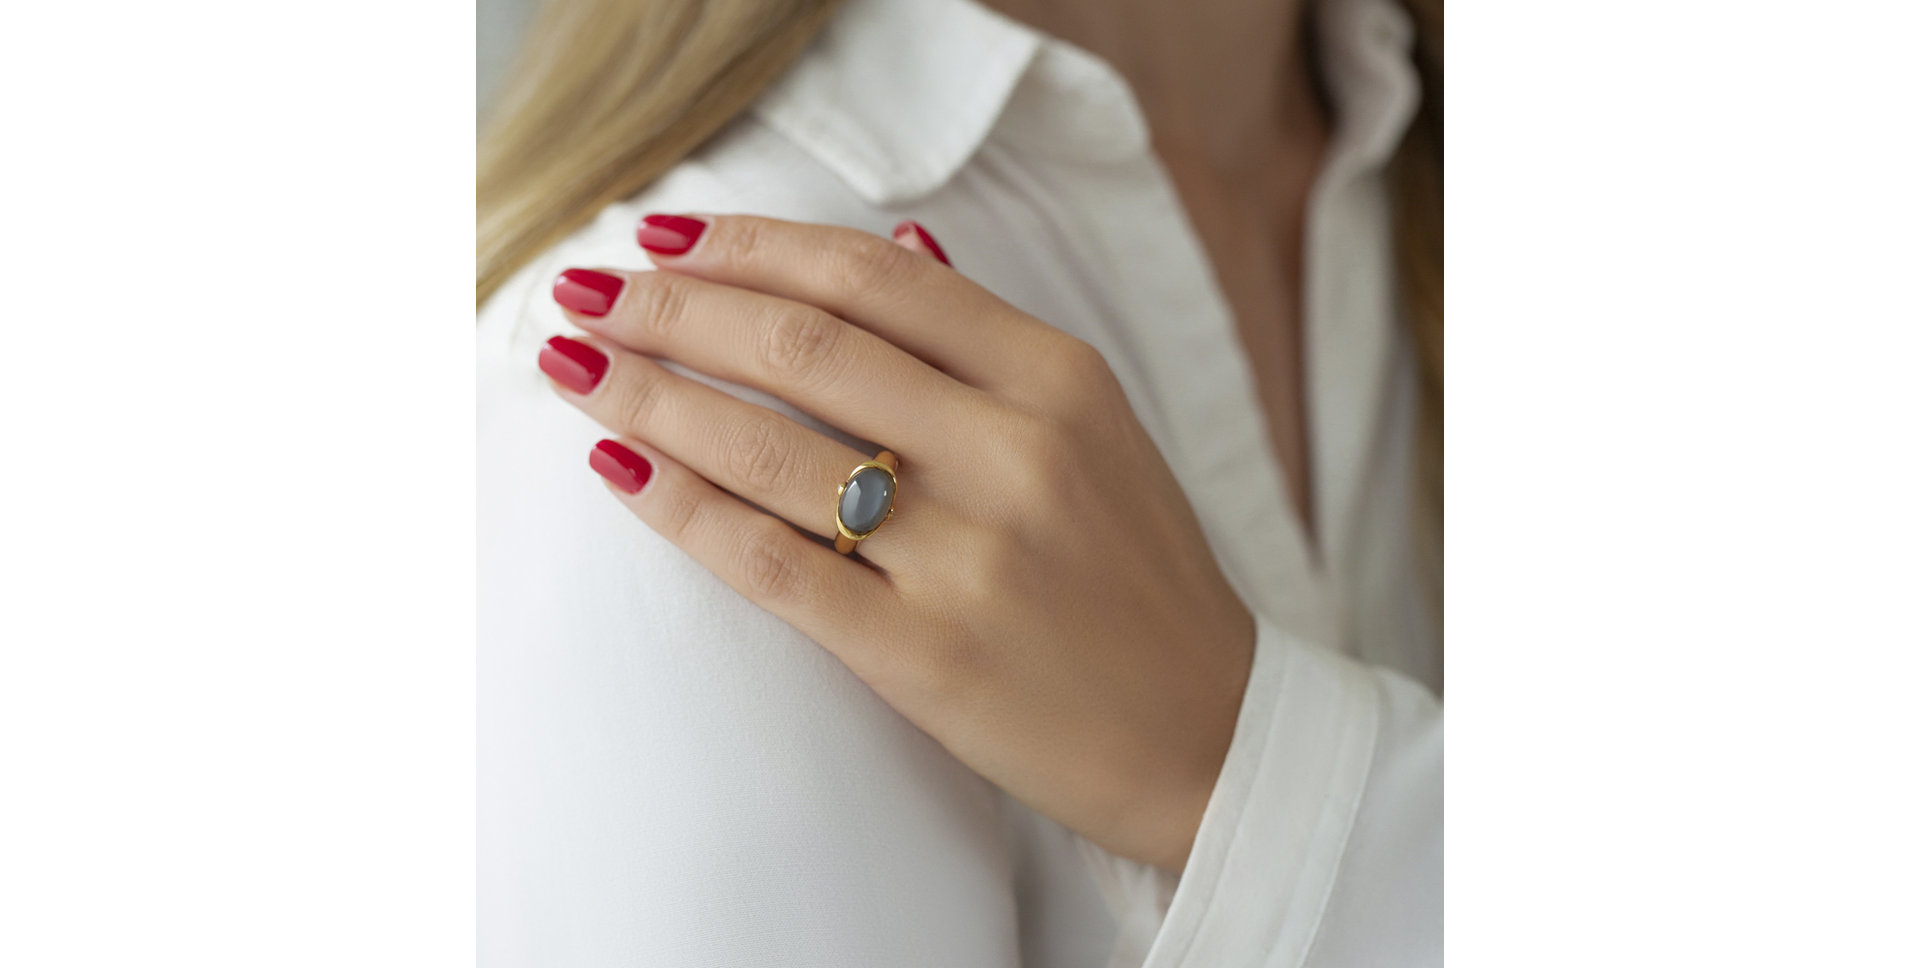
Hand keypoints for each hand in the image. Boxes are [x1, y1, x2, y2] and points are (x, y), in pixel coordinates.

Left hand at [538, 214, 1253, 869]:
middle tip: (592, 293)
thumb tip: (896, 241)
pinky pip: (769, 562)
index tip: (667, 235)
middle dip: (674, 307)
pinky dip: (680, 507)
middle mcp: (1013, 451)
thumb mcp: (1097, 427)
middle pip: (804, 344)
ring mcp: (966, 555)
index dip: (751, 245)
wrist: (1205, 733)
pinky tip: (619, 467)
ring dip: (650, 394)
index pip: (873, 277)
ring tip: (576, 365)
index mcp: (1058, 379)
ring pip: (768, 447)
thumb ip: (992, 337)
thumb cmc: (1138, 575)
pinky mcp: (920, 652)